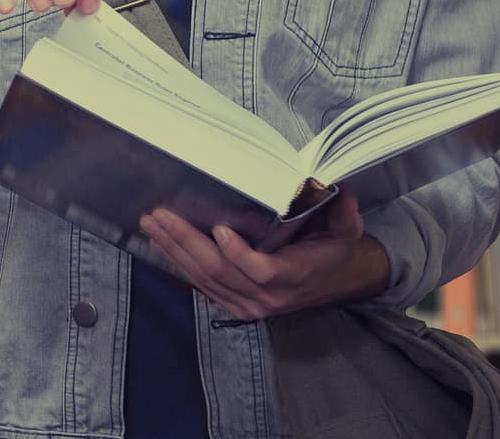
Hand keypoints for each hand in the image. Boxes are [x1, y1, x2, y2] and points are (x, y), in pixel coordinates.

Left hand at [139, 190, 390, 319]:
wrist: (338, 280)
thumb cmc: (337, 250)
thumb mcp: (347, 230)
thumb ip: (344, 214)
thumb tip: (342, 194)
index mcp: (294, 276)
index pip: (261, 270)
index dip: (238, 253)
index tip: (219, 229)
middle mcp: (268, 296)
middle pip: (220, 272)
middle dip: (186, 242)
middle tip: (161, 217)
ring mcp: (249, 305)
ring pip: (205, 279)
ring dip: (175, 251)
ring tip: (152, 226)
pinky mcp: (237, 305)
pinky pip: (203, 286)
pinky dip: (181, 264)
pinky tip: (162, 245)